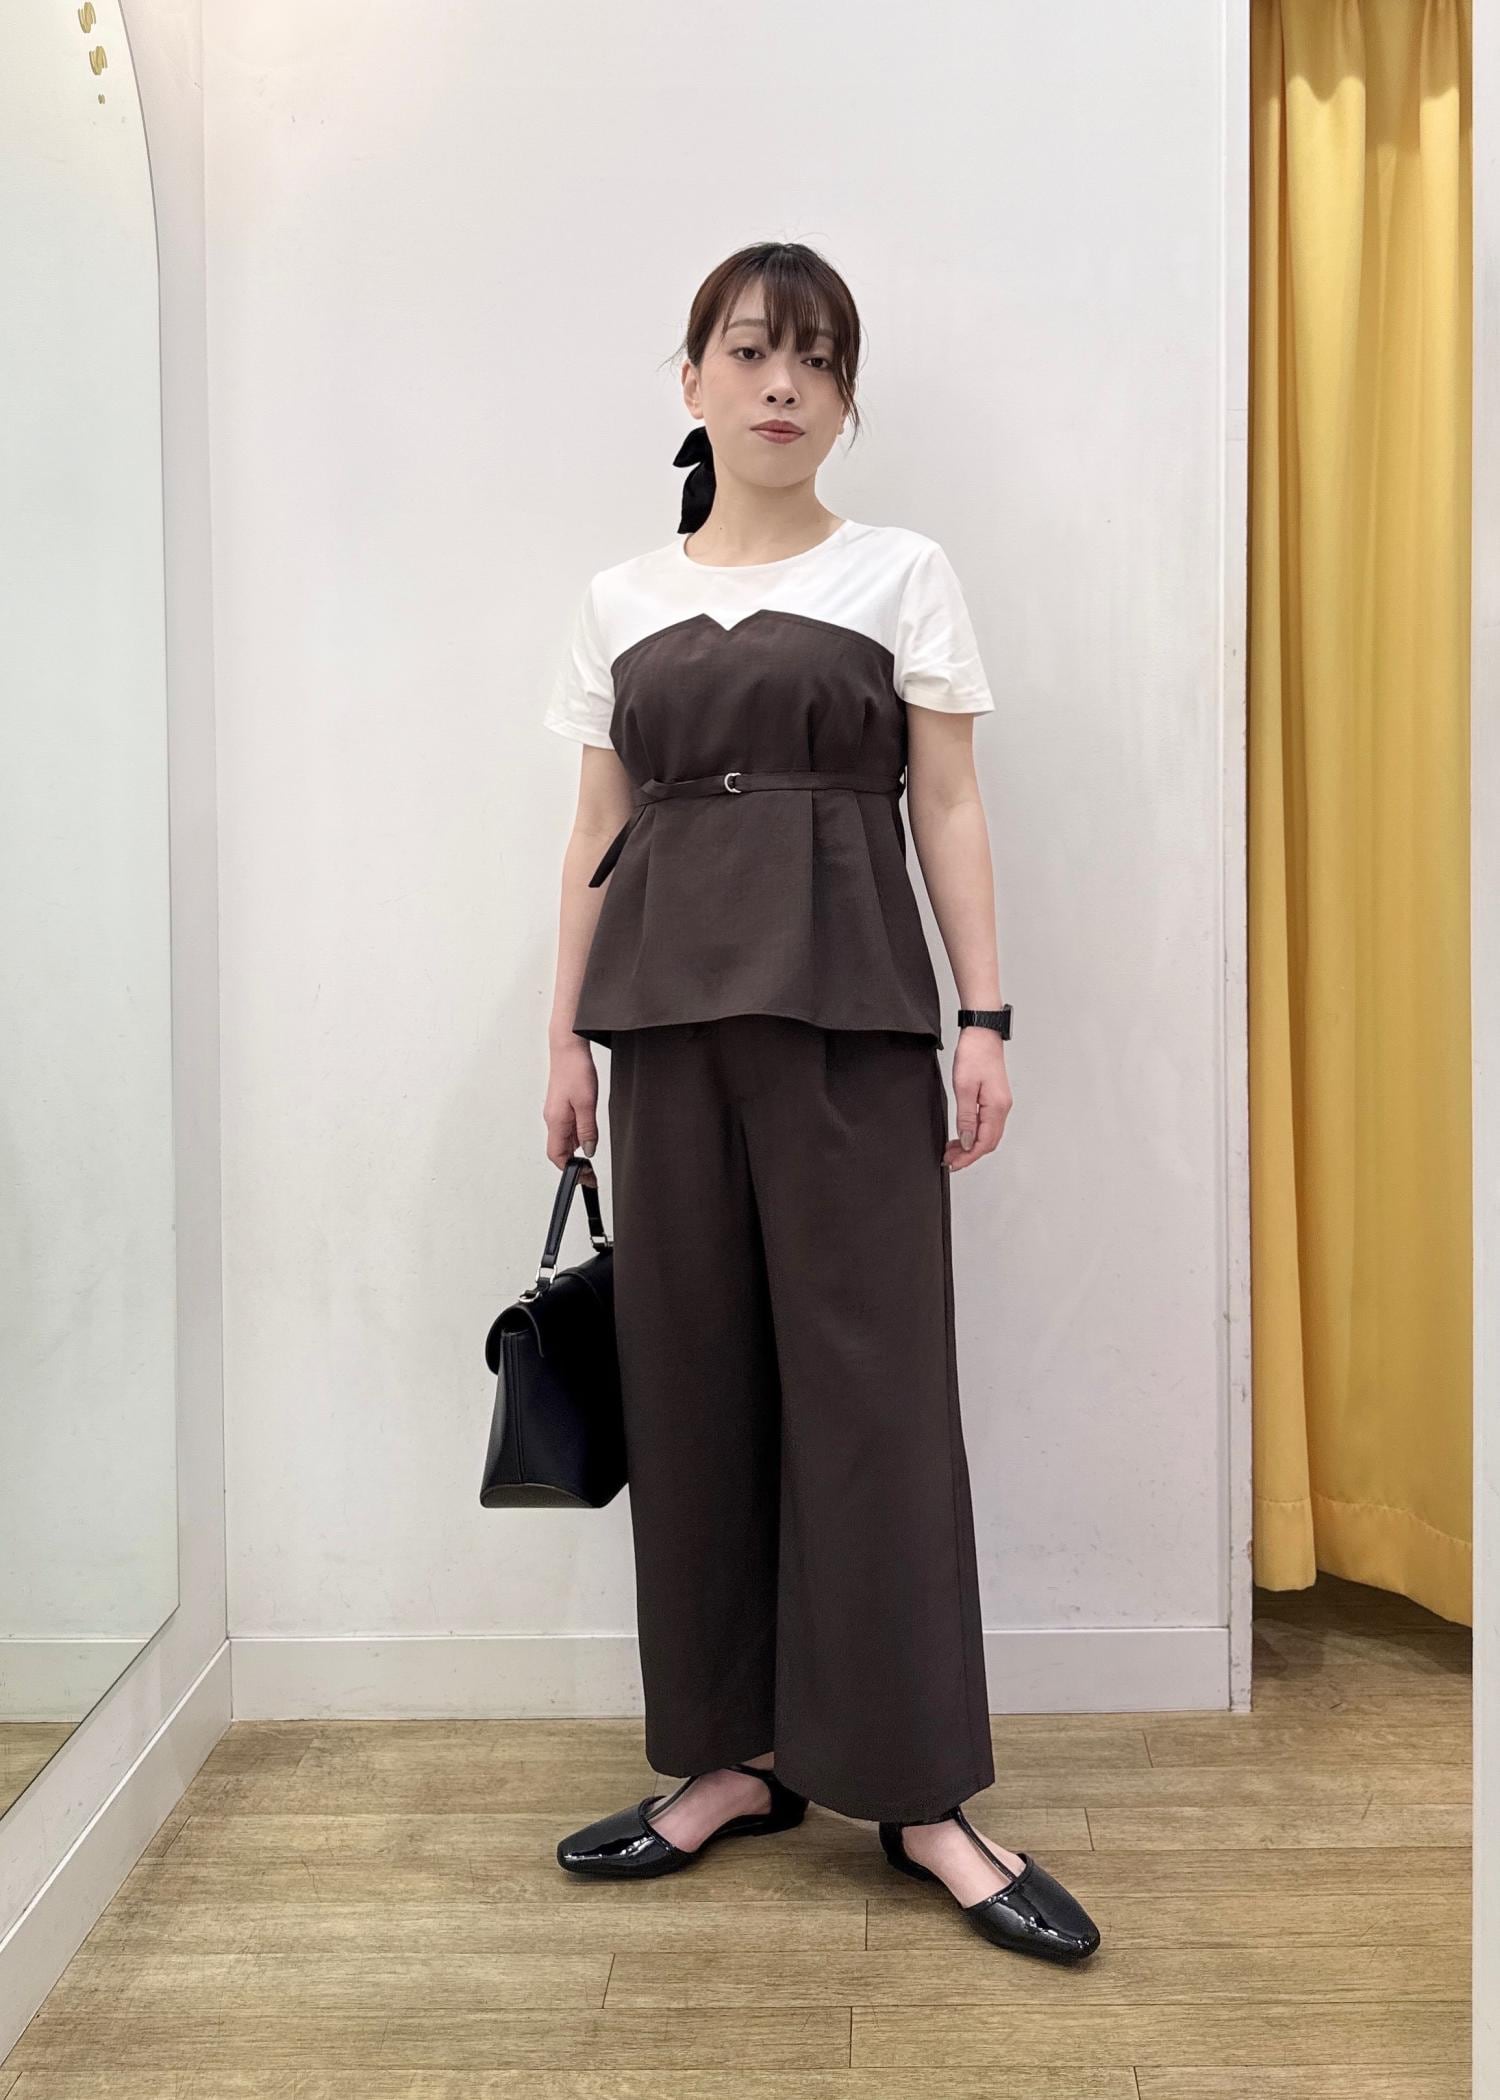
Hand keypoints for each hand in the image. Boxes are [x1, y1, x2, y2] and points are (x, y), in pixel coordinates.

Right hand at [544, 1037, 599, 1170]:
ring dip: (576, 1152)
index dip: (570, 1171)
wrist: (568, 1047)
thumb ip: (587, 1130)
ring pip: (564, 1140)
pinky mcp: (561, 1105)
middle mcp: (552, 1119)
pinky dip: (576, 1137)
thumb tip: (589, 1151)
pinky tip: (588, 1134)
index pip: (557, 1156)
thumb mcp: (587, 1103)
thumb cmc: (575, 1069)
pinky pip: (567, 1128)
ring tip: (591, 1159)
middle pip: (560, 1151)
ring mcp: (555, 1113)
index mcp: (555, 1122)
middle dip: (574, 1165)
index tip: (585, 1178)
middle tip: (591, 1174)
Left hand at [944, 1027, 1010, 1170]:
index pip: (984, 1143)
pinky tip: (962, 1134)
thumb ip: (966, 1118)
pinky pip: (987, 1123)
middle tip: (949, 1159)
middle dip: (969, 1154)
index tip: (953, 1164)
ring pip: (988, 1134)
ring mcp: (1000, 1103)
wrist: (982, 1033)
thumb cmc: (974, 1054)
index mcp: (997, 1107)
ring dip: (971, 1145)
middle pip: (988, 1142)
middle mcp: (1003, 1108)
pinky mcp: (995, 1098)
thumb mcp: (964, 1088)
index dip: (968, 1157)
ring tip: (952, 1149)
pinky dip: (974, 1133)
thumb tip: (968, 1142)